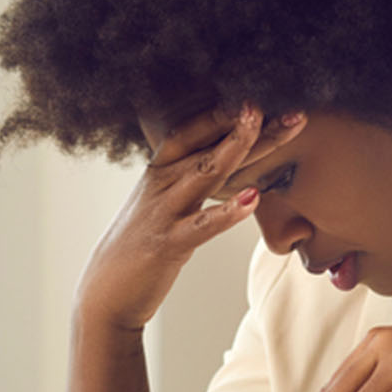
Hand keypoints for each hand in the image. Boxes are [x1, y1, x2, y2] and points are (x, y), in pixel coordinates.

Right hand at [74, 105, 305, 332]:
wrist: (104, 294)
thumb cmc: (139, 248)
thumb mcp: (162, 207)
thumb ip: (189, 184)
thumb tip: (224, 167)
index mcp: (159, 173)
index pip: (193, 132)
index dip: (225, 112)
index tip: (261, 96)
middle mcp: (160, 185)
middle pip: (209, 147)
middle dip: (247, 125)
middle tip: (287, 106)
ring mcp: (164, 213)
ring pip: (205, 173)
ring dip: (236, 148)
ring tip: (265, 126)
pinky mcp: (168, 244)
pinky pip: (202, 225)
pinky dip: (228, 211)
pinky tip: (253, 197)